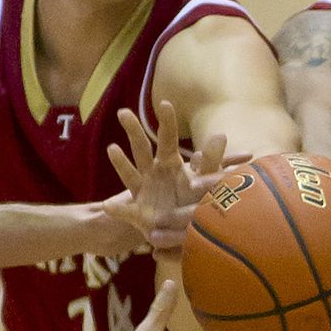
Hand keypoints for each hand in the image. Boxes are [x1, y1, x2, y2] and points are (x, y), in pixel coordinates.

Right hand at [103, 101, 246, 249]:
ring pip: (129, 173)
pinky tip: (108, 206)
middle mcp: (151, 172)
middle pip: (141, 148)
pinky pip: (126, 211)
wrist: (179, 228)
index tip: (165, 103)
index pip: (167, 138)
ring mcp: (142, 191)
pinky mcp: (137, 214)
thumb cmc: (191, 199)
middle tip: (123, 112)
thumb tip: (221, 135)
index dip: (167, 121)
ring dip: (120, 162)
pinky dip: (117, 209)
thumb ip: (211, 161)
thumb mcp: (203, 181)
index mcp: (169, 162)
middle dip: (133, 130)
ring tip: (112, 149)